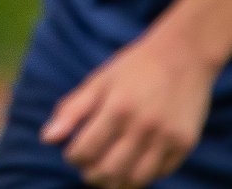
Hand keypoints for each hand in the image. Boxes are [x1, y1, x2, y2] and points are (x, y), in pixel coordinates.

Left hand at [42, 26, 215, 188]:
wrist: (185, 53)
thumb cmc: (134, 67)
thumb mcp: (99, 80)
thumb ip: (72, 110)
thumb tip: (46, 139)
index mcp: (117, 107)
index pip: (85, 151)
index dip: (73, 158)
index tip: (73, 154)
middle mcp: (143, 125)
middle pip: (109, 171)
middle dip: (91, 175)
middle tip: (88, 170)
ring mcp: (167, 137)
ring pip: (135, 180)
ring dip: (116, 182)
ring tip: (108, 174)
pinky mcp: (185, 144)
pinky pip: (160, 173)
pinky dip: (142, 176)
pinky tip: (133, 165)